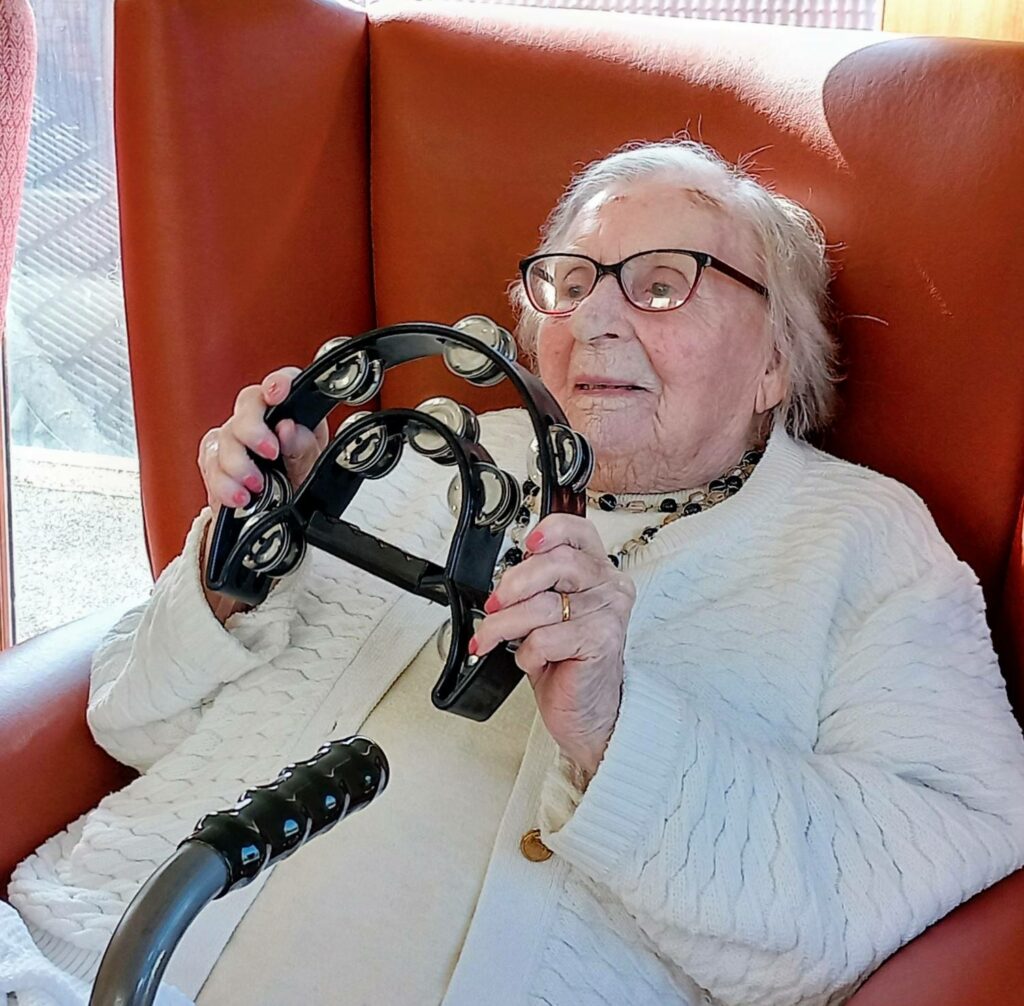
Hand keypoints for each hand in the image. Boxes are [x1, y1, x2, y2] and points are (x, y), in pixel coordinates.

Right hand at [197, 366, 329, 518]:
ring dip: (239, 464)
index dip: (278, 383)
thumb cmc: (300, 483)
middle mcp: (258, 420)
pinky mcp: (214, 462)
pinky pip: (209, 464)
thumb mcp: (312, 469)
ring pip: (224, 436)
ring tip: (256, 485)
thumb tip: (289, 429)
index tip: (277, 394)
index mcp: (290, 413)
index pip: (281, 384)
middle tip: (270, 453)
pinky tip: (238, 496)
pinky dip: (223, 483)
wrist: (279, 518)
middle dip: (254, 429)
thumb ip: (304, 448)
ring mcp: (233, 439)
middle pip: (246, 404)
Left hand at [470, 513, 635, 777]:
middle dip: (512, 584)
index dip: (549, 531)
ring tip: (492, 638)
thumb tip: (502, 576)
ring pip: (541, 605)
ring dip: (504, 624)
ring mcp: (607, 614)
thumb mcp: (548, 615)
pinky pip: (544, 637)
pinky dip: (525, 652)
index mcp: (598, 572)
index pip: (578, 532)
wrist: (588, 712)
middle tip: (494, 605)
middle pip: (555, 563)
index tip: (526, 544)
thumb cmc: (566, 663)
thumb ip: (537, 587)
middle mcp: (608, 588)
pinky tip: (530, 660)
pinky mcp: (599, 642)